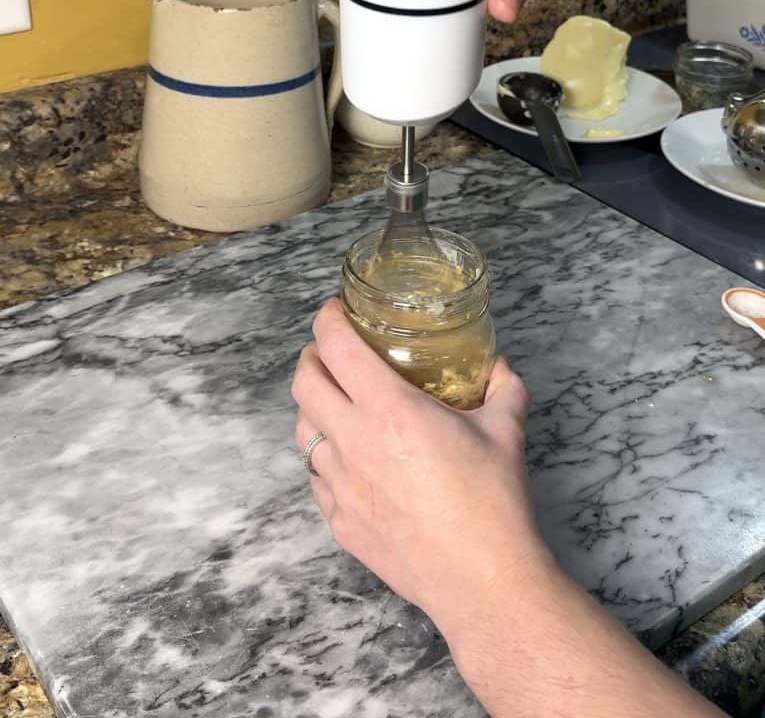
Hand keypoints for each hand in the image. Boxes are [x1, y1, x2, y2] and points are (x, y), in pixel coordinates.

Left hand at [292, 298, 545, 637]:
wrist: (482, 580)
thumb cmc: (493, 501)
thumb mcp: (506, 429)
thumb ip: (503, 386)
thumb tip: (498, 365)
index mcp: (390, 411)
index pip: (337, 348)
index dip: (327, 319)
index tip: (335, 310)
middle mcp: (353, 442)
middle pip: (304, 383)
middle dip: (312, 357)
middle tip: (333, 352)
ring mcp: (340, 485)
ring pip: (302, 431)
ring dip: (314, 407)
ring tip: (337, 403)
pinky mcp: (339, 522)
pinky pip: (316, 477)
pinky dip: (324, 456)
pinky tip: (349, 458)